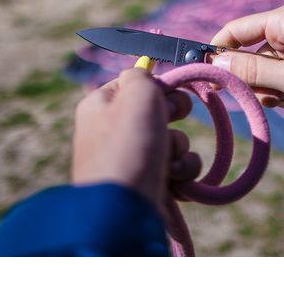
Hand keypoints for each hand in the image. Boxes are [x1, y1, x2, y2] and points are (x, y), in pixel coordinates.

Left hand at [72, 68, 200, 210]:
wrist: (124, 209)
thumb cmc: (128, 144)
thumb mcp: (136, 94)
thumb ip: (141, 75)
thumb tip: (142, 74)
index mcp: (102, 105)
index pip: (135, 83)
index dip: (157, 86)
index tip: (168, 91)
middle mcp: (114, 130)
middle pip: (158, 110)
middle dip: (172, 116)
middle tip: (169, 120)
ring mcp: (132, 158)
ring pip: (173, 139)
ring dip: (178, 148)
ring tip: (167, 162)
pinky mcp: (149, 183)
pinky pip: (178, 167)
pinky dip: (182, 172)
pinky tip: (173, 181)